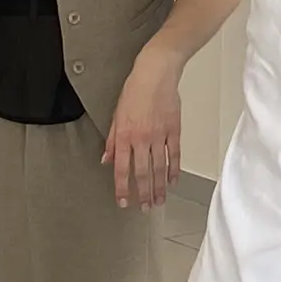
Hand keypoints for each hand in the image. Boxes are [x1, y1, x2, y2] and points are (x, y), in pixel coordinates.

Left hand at [103, 41, 183, 208]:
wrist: (156, 73)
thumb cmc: (135, 90)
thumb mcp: (116, 114)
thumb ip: (111, 140)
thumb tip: (106, 159)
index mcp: (125, 136)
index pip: (122, 169)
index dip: (122, 188)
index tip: (123, 202)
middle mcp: (142, 139)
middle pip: (143, 173)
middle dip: (143, 194)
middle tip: (145, 208)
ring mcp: (160, 136)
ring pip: (160, 168)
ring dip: (159, 187)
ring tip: (159, 201)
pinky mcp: (174, 131)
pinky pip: (175, 155)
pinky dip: (174, 170)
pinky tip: (173, 181)